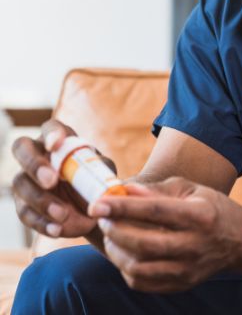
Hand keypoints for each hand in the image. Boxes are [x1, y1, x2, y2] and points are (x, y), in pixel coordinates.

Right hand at [12, 121, 98, 237]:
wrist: (90, 206)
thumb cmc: (96, 178)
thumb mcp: (104, 170)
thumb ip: (102, 170)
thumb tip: (100, 181)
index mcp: (60, 139)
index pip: (51, 127)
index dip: (51, 134)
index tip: (56, 145)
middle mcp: (37, 153)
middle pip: (22, 149)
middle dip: (35, 165)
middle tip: (52, 181)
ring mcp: (26, 178)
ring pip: (21, 183)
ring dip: (41, 200)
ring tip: (62, 214)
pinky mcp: (23, 203)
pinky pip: (25, 212)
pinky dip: (41, 223)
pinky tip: (57, 229)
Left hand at [89, 177, 241, 292]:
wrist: (239, 240)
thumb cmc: (210, 207)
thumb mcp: (190, 189)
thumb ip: (156, 190)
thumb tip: (123, 190)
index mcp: (200, 215)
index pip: (155, 211)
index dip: (123, 207)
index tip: (98, 203)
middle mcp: (195, 245)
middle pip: (144, 243)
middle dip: (115, 230)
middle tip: (103, 218)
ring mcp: (188, 269)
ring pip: (139, 268)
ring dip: (116, 251)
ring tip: (112, 235)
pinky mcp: (181, 284)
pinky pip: (142, 283)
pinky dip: (126, 267)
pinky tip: (125, 252)